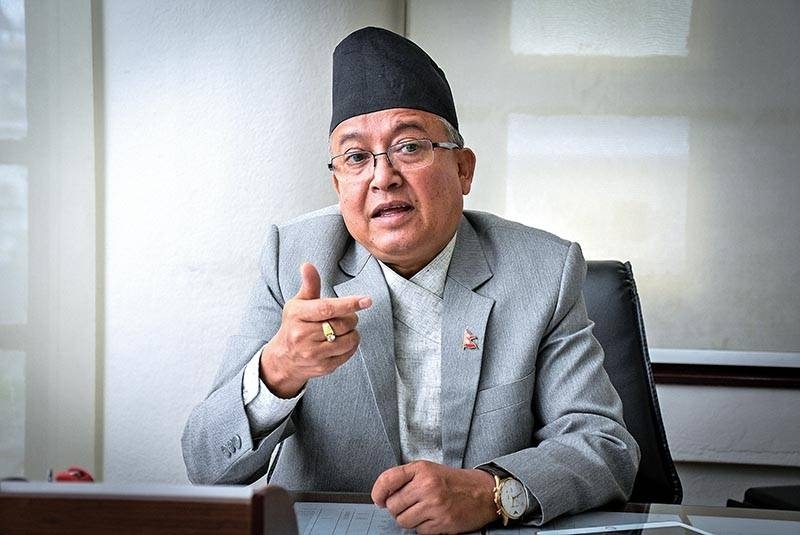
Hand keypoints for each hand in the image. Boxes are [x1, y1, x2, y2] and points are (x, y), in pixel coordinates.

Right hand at [260, 262, 371, 397]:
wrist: (284, 359)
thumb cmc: (294, 325)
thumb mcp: (298, 304)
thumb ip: (309, 285)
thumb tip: (308, 265)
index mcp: (297, 315)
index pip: (327, 308)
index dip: (349, 303)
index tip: (366, 300)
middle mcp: (302, 336)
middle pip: (341, 324)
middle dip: (351, 318)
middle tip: (348, 316)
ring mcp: (312, 354)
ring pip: (348, 340)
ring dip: (353, 332)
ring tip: (345, 329)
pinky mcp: (322, 367)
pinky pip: (347, 354)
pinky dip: (351, 346)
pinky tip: (342, 341)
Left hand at [371, 461, 497, 533]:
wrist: (483, 493)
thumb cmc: (454, 482)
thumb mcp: (430, 470)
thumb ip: (407, 478)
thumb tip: (383, 495)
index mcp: (422, 469)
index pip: (387, 480)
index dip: (378, 492)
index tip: (378, 499)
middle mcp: (427, 486)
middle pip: (393, 505)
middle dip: (397, 509)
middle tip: (408, 506)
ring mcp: (434, 505)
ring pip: (403, 521)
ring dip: (408, 520)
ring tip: (421, 512)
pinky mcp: (442, 522)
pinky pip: (419, 531)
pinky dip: (423, 528)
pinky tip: (432, 518)